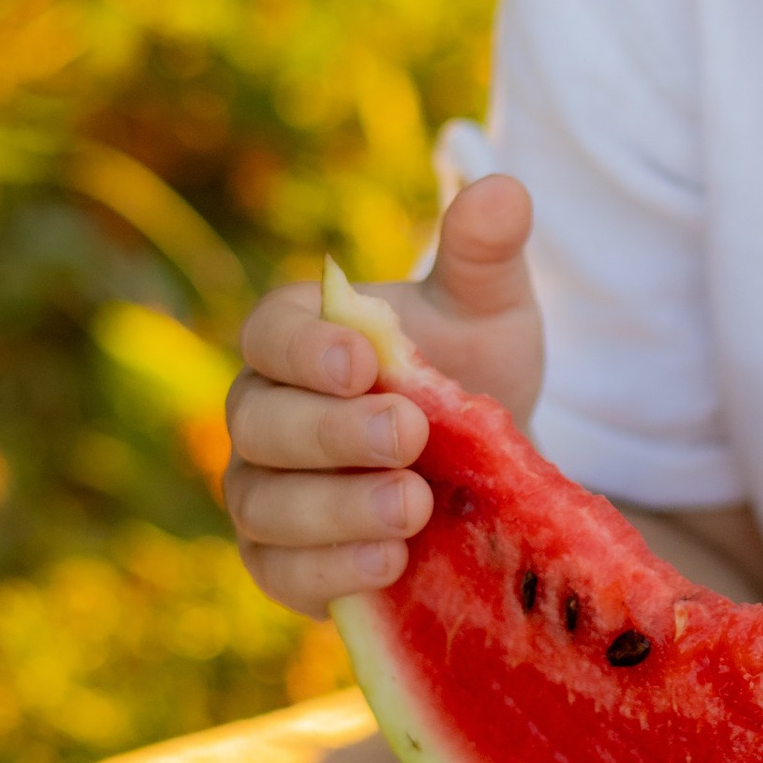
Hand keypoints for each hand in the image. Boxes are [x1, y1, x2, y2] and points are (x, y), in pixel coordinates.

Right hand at [222, 175, 541, 615]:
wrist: (487, 475)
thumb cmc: (470, 374)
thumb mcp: (489, 312)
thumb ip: (484, 254)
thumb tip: (504, 189)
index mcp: (297, 337)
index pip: (270, 333)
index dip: (307, 349)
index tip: (365, 362)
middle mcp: (262, 414)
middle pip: (258, 422)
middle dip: (331, 432)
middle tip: (410, 436)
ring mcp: (265, 493)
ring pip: (263, 504)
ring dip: (333, 509)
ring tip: (413, 509)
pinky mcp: (284, 564)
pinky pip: (279, 572)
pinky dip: (328, 570)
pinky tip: (389, 562)